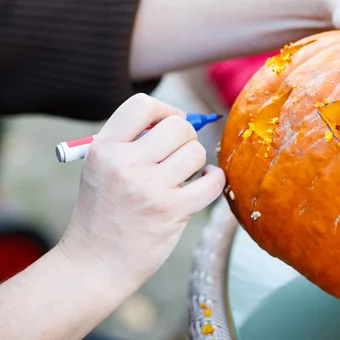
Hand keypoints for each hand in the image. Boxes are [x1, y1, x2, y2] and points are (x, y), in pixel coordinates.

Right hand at [59, 93, 224, 288]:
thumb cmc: (102, 215)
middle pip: (178, 126)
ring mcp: (149, 188)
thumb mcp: (100, 169)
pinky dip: (214, 180)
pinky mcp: (172, 211)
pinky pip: (212, 182)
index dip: (164, 110)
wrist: (93, 265)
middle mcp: (125, 164)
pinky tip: (204, 183)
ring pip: (196, 152)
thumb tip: (180, 122)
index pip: (143, 106)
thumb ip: (131, 143)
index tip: (169, 123)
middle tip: (179, 154)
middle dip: (186, 137)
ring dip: (197, 162)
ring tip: (184, 175)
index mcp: (104, 149)